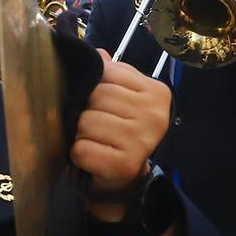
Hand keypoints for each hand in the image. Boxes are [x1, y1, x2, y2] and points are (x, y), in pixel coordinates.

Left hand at [74, 51, 170, 206]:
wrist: (123, 182)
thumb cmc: (120, 133)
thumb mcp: (121, 98)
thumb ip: (111, 74)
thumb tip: (97, 53)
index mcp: (156, 92)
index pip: (107, 71)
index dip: (95, 87)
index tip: (104, 105)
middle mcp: (155, 115)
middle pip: (96, 96)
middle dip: (88, 112)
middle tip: (99, 128)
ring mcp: (141, 141)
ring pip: (86, 122)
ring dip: (81, 134)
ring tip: (96, 142)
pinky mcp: (123, 165)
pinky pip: (81, 149)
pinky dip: (79, 154)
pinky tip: (93, 158)